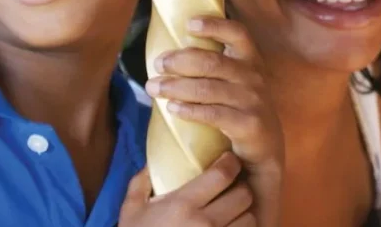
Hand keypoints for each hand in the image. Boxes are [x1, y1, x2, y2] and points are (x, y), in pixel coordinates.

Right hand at [119, 152, 255, 226]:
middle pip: (243, 196)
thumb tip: (152, 163)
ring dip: (243, 213)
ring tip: (233, 212)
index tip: (229, 160)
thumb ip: (141, 183)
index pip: (222, 175)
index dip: (231, 163)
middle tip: (232, 188)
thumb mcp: (131, 211)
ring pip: (250, 219)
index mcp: (182, 205)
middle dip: (240, 188)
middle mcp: (204, 223)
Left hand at [145, 16, 283, 226]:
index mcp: (250, 61)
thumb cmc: (238, 111)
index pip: (238, 33)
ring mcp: (254, 101)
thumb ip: (211, 68)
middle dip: (180, 61)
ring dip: (177, 86)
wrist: (264, 153)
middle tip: (157, 64)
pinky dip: (190, 110)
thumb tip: (166, 55)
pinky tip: (172, 109)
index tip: (189, 23)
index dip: (215, 25)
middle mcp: (254, 77)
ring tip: (153, 88)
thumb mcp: (233, 84)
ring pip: (209, 88)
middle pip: (213, 61)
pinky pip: (215, 114)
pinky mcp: (250, 125)